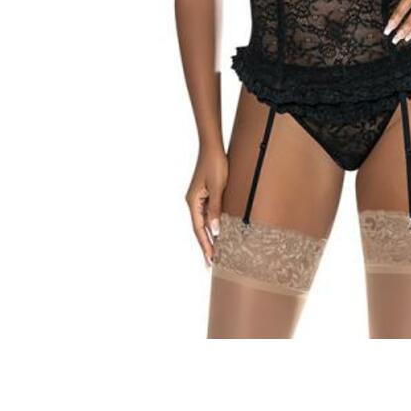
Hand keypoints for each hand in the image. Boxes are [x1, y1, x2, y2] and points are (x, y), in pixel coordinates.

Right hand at [186, 146, 228, 267]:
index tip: (210, 260)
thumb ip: (216, 209)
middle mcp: (193, 202)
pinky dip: (212, 224)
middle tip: (211, 263)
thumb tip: (215, 230)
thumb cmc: (215, 164)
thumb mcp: (218, 187)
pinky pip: (207, 213)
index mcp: (192, 202)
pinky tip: (218, 231)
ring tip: (215, 252)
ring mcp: (198, 198)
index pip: (199, 229)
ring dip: (209, 236)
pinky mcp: (205, 193)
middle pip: (199, 228)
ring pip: (203, 222)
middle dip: (205, 245)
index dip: (205, 245)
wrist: (212, 146)